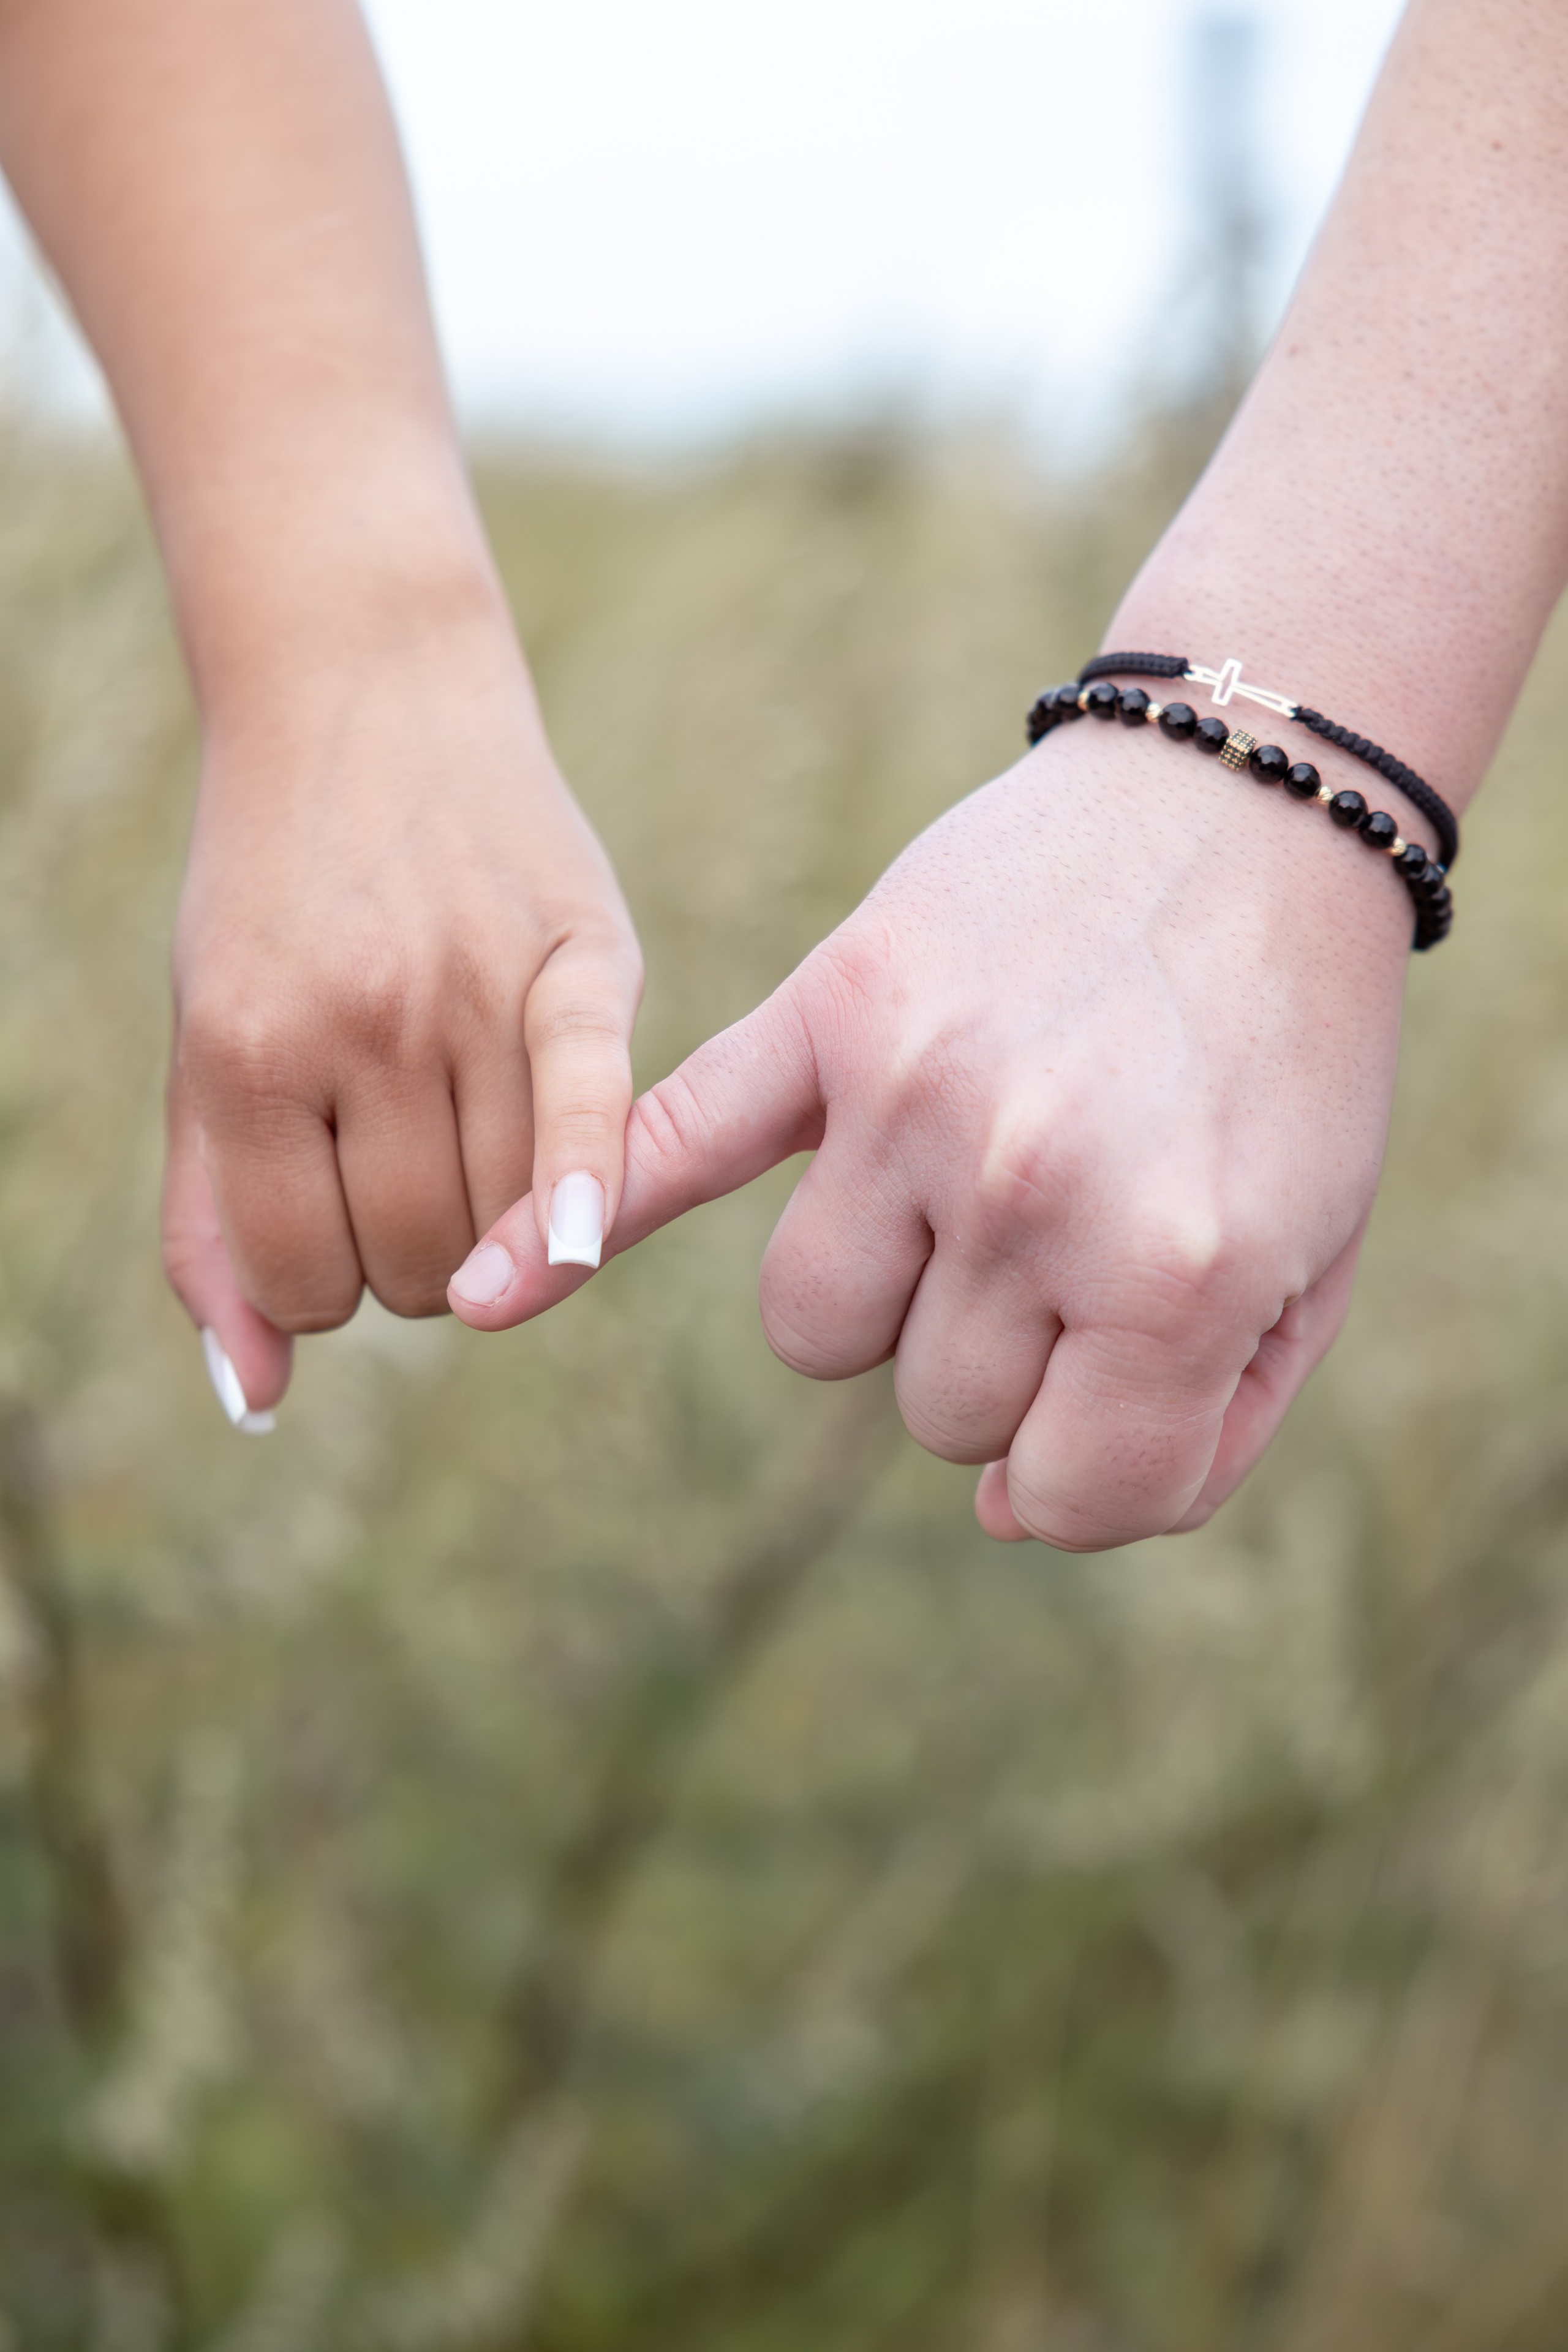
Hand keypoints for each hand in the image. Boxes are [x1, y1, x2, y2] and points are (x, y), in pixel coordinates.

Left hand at [163, 594, 640, 1421]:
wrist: (365, 692)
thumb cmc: (277, 900)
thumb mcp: (207, 1051)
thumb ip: (211, 1227)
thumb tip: (252, 1403)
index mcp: (245, 1052)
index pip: (306, 1282)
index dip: (322, 1282)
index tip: (331, 1221)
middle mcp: (357, 1023)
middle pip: (416, 1262)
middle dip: (412, 1257)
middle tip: (406, 1173)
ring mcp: (470, 987)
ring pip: (510, 1218)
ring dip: (499, 1229)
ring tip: (472, 1146)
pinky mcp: (579, 953)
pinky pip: (594, 1109)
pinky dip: (587, 1194)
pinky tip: (584, 1242)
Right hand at [448, 718, 1409, 1548]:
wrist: (1247, 805)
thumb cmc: (1289, 1052)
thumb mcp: (1313, 1258)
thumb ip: (1199, 1430)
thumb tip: (1006, 1516)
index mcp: (1177, 1270)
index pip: (1065, 1493)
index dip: (1092, 1469)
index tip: (1118, 1401)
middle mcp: (1030, 1193)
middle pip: (936, 1410)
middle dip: (1004, 1360)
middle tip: (1073, 1237)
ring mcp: (912, 1099)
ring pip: (818, 1327)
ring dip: (883, 1299)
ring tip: (957, 1194)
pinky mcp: (829, 1012)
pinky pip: (679, 1144)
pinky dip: (576, 1222)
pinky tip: (499, 1289)